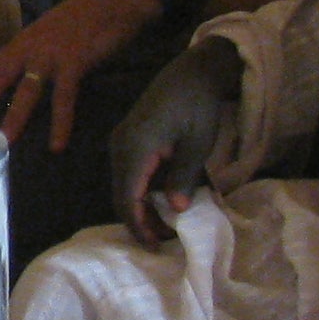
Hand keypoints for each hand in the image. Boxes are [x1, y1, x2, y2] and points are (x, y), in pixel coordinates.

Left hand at [0, 0, 158, 153]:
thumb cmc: (86, 16)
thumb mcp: (51, 32)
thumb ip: (35, 51)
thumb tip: (24, 72)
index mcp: (22, 42)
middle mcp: (29, 47)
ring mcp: (51, 54)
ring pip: (26, 90)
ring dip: (15, 117)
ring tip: (3, 142)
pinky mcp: (75, 61)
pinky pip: (64, 97)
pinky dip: (61, 122)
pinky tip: (57, 144)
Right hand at [106, 37, 244, 246]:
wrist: (191, 72)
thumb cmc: (198, 105)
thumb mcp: (198, 144)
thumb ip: (183, 177)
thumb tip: (175, 210)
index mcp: (135, 147)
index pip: (127, 198)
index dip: (138, 226)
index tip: (154, 247)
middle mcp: (120, 146)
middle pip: (120, 195)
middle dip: (139, 221)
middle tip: (164, 240)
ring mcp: (120, 141)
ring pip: (122, 186)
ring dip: (139, 208)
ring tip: (165, 224)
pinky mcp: (127, 139)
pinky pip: (127, 173)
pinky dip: (140, 192)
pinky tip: (159, 201)